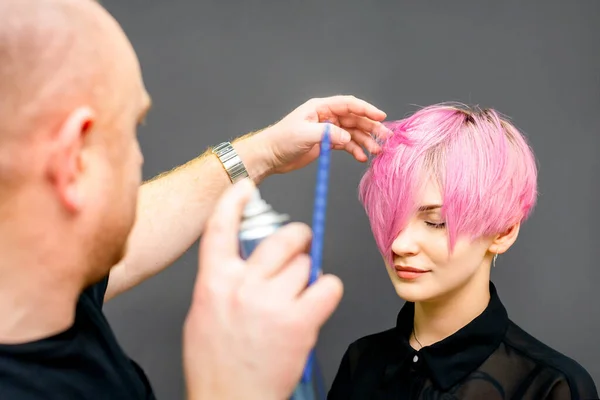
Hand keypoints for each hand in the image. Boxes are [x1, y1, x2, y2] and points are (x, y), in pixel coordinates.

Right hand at [182, 179, 343, 399]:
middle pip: (283, 238)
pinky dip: (326, 291)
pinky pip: (328, 286)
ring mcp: (272, 303)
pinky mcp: (300, 321)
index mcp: (214, 282)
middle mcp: (243, 286)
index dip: (234, 200)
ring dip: (307, 276)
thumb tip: (249, 257)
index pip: (221, 227)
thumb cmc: (217, 362)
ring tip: (296, 299)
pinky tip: (314, 305)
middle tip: (300, 245)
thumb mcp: (205, 311)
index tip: (246, 187)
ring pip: (307, 264)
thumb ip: (225, 280)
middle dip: (297, 238)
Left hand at [255, 95, 390, 174]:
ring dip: (365, 141)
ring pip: (352, 133)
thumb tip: (347, 137)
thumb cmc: (281, 140)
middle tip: (385, 137)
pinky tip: (362, 157)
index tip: (380, 116)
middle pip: (354, 119)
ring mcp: (327, 130)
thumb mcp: (305, 134)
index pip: (349, 104)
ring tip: (376, 151)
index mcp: (320, 107)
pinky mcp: (326, 143)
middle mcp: (326, 116)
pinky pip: (346, 144)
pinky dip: (355, 150)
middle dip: (371, 127)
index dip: (366, 109)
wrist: (270, 156)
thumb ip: (328, 134)